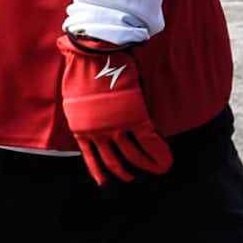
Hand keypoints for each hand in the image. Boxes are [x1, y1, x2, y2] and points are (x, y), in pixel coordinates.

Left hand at [58, 38, 173, 184]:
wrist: (91, 58)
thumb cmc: (81, 72)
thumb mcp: (76, 100)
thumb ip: (86, 113)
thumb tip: (94, 116)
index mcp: (83, 131)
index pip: (93, 160)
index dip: (102, 174)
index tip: (108, 184)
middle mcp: (99, 134)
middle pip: (115, 161)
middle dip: (126, 173)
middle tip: (134, 179)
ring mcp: (117, 126)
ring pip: (133, 154)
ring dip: (146, 164)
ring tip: (157, 170)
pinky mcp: (134, 116)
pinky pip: (149, 140)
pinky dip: (158, 151)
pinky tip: (166, 159)